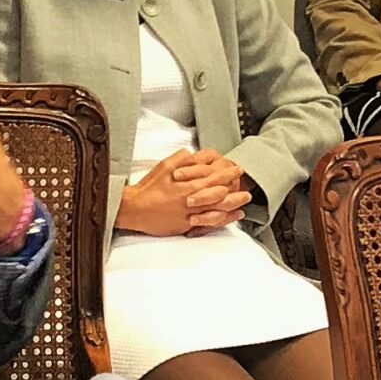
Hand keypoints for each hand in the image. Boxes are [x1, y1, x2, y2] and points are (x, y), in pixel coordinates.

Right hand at [116, 149, 252, 235]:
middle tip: (245, 183)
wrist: (135, 209)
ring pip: (218, 209)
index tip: (237, 168)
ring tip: (245, 199)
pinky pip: (209, 222)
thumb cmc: (148, 188)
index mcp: (188, 184)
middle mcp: (192, 200)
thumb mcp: (164, 166)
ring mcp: (190, 214)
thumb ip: (182, 159)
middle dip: (235, 187)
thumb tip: (194, 154)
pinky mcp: (186, 225)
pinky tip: (232, 216)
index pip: (215, 177)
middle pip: (220, 193)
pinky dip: (223, 219)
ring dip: (234, 203)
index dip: (228, 172)